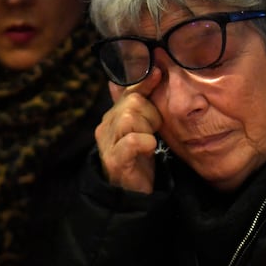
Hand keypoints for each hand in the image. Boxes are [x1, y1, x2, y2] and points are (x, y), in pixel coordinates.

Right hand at [95, 67, 163, 193]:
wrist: (132, 194)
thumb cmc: (140, 158)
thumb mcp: (144, 127)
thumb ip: (146, 104)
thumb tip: (156, 72)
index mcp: (112, 117)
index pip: (128, 91)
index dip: (143, 82)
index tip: (159, 74)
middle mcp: (105, 127)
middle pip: (132, 103)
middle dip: (150, 114)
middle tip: (153, 131)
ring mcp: (107, 144)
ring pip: (129, 117)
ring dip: (147, 127)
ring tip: (150, 141)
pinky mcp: (114, 160)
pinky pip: (132, 140)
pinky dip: (145, 142)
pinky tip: (150, 149)